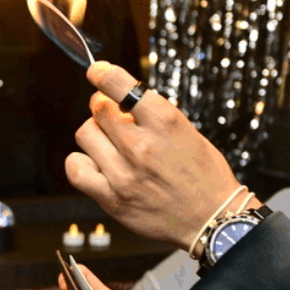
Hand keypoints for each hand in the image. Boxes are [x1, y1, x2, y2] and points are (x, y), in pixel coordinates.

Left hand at [65, 62, 244, 252]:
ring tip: (111, 144)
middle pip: (98, 108)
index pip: (119, 85)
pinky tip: (96, 163)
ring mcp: (124, 174)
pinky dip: (81, 162)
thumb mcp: (187, 131)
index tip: (96, 71)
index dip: (102, 73)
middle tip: (112, 115)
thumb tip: (118, 99)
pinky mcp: (112, 198)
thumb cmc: (204, 174)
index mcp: (165, 122)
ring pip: (85, 134)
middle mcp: (141, 146)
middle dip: (103, 107)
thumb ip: (152, 115)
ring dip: (95, 134)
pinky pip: (76, 169)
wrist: (213, 218)